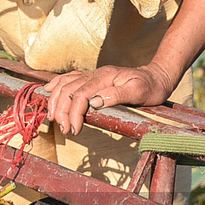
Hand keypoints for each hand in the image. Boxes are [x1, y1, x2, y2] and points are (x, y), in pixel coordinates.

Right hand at [42, 63, 176, 135]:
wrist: (156, 77)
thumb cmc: (150, 87)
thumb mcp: (139, 91)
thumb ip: (117, 95)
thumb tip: (94, 102)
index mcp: (105, 77)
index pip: (81, 94)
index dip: (74, 113)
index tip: (74, 130)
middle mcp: (95, 74)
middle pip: (68, 89)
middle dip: (62, 110)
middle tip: (64, 130)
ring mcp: (92, 75)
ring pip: (65, 83)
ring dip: (55, 100)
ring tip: (53, 118)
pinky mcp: (92, 78)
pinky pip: (68, 78)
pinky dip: (56, 85)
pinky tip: (48, 91)